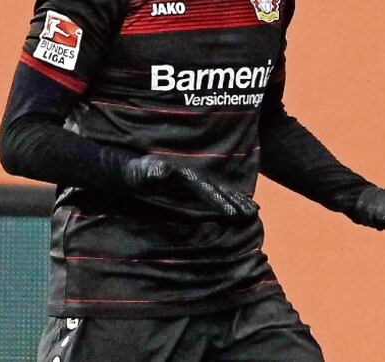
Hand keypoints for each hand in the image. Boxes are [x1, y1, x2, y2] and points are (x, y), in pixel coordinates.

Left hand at [122, 155, 258, 221]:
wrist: (130, 170)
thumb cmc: (135, 172)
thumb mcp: (141, 171)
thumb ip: (153, 171)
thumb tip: (163, 171)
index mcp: (185, 176)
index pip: (207, 190)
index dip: (221, 201)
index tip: (234, 214)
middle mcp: (194, 179)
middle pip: (220, 190)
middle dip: (236, 202)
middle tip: (253, 214)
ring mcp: (194, 184)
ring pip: (221, 192)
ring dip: (237, 201)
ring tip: (254, 211)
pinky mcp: (191, 190)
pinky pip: (214, 195)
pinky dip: (228, 200)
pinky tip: (238, 207)